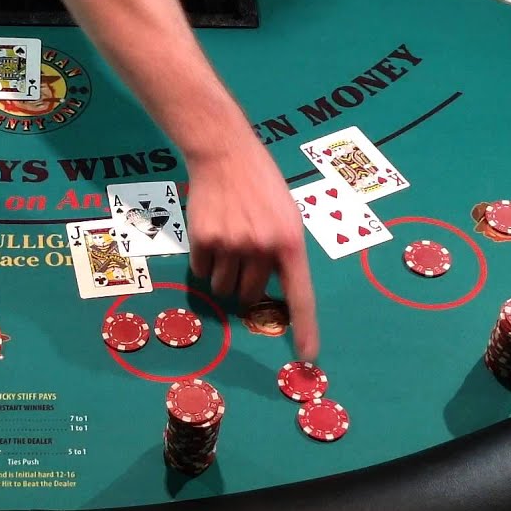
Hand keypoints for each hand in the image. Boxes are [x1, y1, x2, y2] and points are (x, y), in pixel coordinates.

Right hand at [185, 138, 319, 360]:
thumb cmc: (261, 184)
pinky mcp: (204, 240)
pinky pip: (202, 271)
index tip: (308, 357)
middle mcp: (262, 247)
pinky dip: (204, 261)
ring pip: (223, 287)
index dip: (305, 328)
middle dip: (245, 285)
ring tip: (227, 241)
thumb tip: (273, 291)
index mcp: (290, 242)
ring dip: (223, 275)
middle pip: (250, 296)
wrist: (224, 153)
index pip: (300, 295)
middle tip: (243, 257)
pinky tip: (210, 234)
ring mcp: (231, 244)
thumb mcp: (286, 215)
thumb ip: (283, 251)